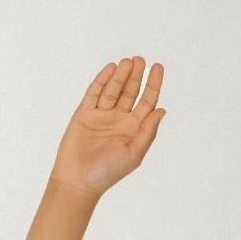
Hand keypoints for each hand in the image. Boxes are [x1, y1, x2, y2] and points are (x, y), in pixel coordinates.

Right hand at [49, 57, 165, 200]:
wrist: (79, 180)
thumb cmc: (109, 171)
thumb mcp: (134, 153)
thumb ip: (148, 131)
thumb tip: (161, 110)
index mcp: (134, 129)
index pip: (147, 102)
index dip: (153, 85)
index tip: (157, 67)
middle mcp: (119, 120)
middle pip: (130, 92)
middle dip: (136, 76)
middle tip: (140, 59)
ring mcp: (101, 115)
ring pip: (113, 90)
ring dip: (121, 75)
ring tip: (128, 61)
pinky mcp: (84, 114)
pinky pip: (94, 93)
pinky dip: (102, 80)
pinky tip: (110, 69)